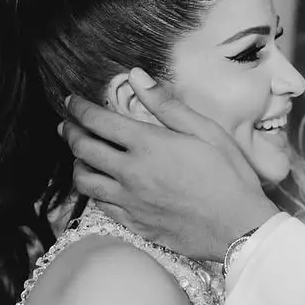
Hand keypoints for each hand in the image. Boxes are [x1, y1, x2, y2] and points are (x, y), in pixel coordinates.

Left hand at [61, 70, 279, 259]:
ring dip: (78, 165)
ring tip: (81, 158)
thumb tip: (137, 77)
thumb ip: (168, 105)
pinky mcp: (135, 224)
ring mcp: (130, 201)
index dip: (79, 108)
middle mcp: (130, 172)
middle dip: (70, 133)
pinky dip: (95, 193)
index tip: (72, 102)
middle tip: (67, 126)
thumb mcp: (206, 131)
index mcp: (147, 145)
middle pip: (83, 149)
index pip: (97, 121)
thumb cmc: (229, 177)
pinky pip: (101, 206)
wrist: (238, 227)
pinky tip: (102, 188)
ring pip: (85, 181)